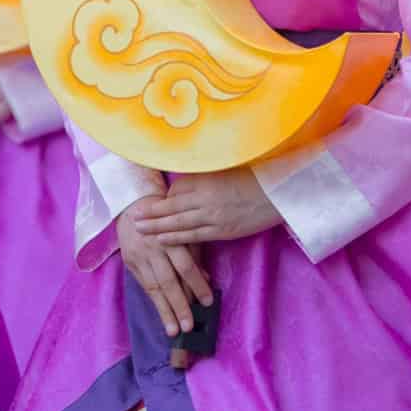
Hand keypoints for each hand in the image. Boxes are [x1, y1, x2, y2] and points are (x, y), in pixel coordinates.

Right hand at [116, 197, 212, 337]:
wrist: (132, 205)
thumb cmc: (166, 217)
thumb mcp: (183, 230)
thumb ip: (194, 253)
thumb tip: (206, 279)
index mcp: (171, 238)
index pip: (186, 266)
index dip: (197, 285)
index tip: (208, 303)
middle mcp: (154, 248)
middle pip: (168, 281)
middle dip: (179, 306)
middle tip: (189, 327)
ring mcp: (139, 257)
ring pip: (154, 288)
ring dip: (165, 311)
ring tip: (173, 330)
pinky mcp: (130, 263)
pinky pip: (144, 286)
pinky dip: (154, 301)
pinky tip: (162, 315)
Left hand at [133, 169, 280, 246]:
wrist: (277, 193)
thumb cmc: (253, 178)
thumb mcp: (225, 170)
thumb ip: (204, 177)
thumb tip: (184, 182)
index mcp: (205, 180)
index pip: (176, 189)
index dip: (164, 198)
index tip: (151, 202)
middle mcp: (205, 197)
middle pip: (171, 207)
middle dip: (151, 214)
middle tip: (133, 218)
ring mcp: (213, 216)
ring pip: (179, 223)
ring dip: (157, 227)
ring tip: (140, 230)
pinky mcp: (222, 230)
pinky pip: (195, 236)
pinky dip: (177, 238)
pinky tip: (163, 240)